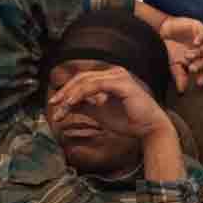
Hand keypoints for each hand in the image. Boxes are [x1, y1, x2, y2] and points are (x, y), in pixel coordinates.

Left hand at [47, 65, 173, 141]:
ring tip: (61, 106)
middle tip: (53, 104)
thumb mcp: (100, 113)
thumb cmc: (129, 121)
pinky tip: (72, 103)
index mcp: (111, 78)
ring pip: (86, 80)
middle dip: (65, 91)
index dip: (67, 90)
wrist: (149, 129)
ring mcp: (119, 76)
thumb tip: (67, 104)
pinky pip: (95, 85)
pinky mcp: (121, 83)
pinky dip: (81, 93)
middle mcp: (115, 73)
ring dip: (70, 94)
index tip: (55, 104)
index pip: (83, 80)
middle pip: (82, 78)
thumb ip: (85, 106)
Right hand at [158, 16, 202, 91]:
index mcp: (202, 61)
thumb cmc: (171, 51)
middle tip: (192, 68)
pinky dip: (202, 38)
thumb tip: (181, 91)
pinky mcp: (200, 28)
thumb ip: (180, 76)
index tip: (199, 83)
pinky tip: (195, 42)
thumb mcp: (174, 65)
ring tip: (188, 55)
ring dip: (200, 52)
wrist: (162, 33)